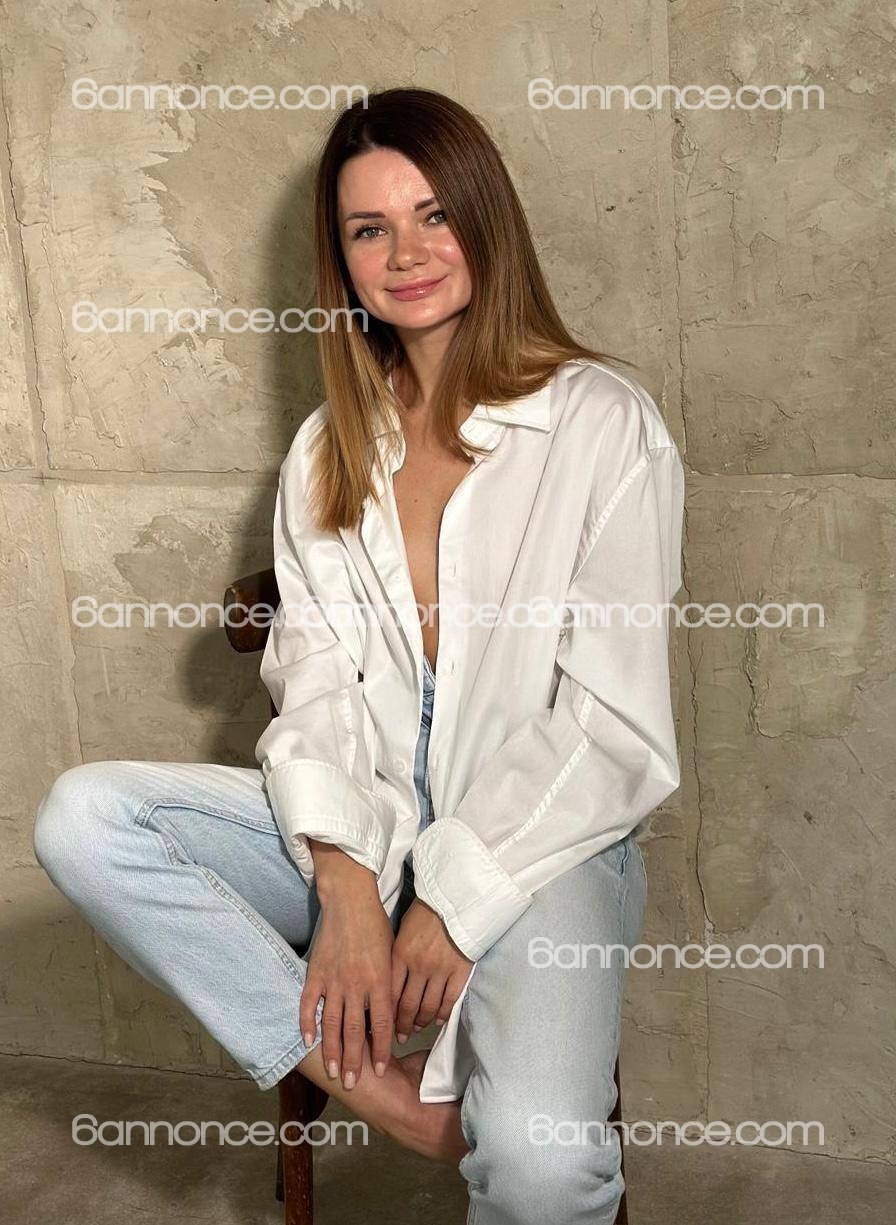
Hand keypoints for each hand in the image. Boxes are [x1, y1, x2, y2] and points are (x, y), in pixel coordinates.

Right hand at [300, 845, 394, 1090]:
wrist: (350, 901)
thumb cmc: (376, 927)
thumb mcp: (392, 957)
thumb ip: (390, 988)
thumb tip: (391, 1019)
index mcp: (379, 981)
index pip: (380, 1025)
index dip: (380, 1050)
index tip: (379, 1069)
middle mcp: (356, 985)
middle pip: (354, 1031)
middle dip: (354, 1061)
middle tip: (353, 1084)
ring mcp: (333, 980)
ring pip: (331, 1024)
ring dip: (331, 1051)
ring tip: (333, 1072)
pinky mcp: (316, 972)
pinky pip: (309, 1004)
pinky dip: (308, 1024)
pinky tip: (308, 1042)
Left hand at [391, 898, 473, 1042]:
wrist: (453, 900)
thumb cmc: (424, 913)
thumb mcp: (401, 932)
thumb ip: (394, 958)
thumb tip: (386, 983)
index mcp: (399, 955)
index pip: (388, 994)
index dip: (385, 1015)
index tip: (382, 1026)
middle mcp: (417, 966)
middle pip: (406, 1006)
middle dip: (401, 1026)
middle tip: (400, 1037)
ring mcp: (439, 970)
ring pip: (427, 1008)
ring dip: (421, 1023)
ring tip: (416, 1030)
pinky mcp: (459, 971)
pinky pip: (448, 1000)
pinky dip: (442, 1014)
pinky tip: (437, 1020)